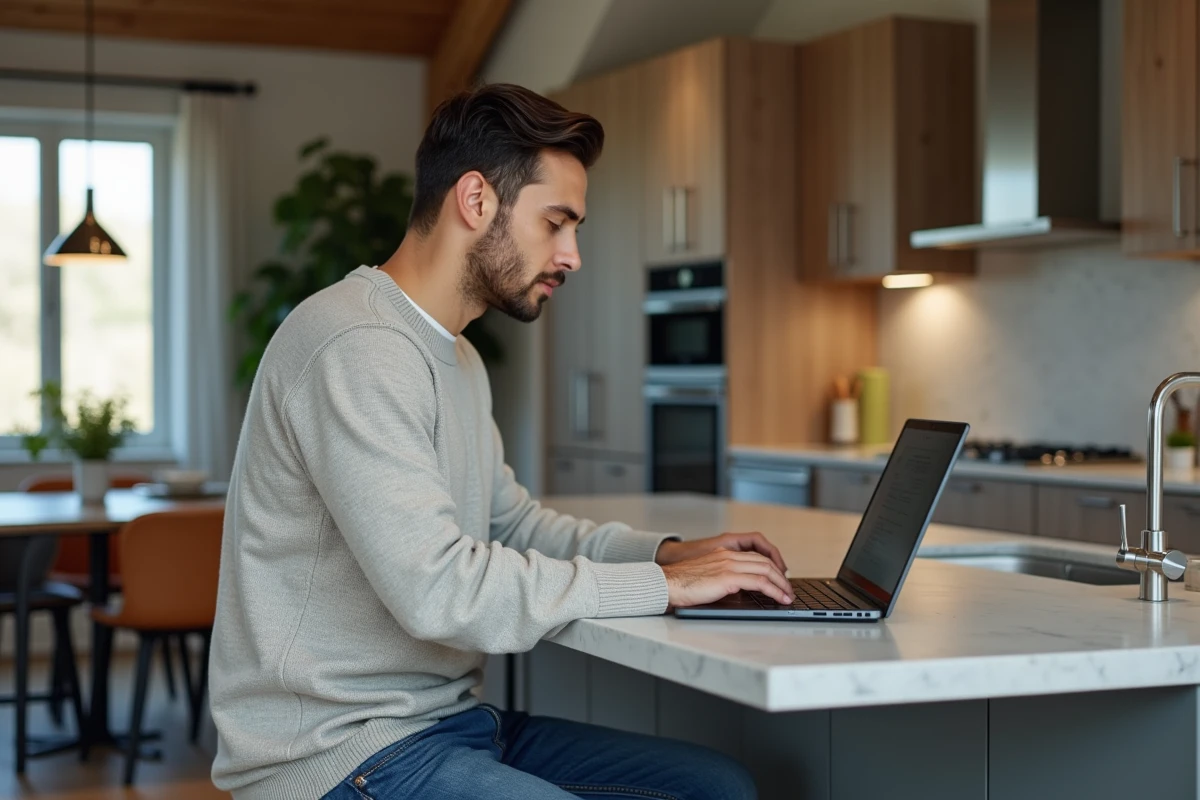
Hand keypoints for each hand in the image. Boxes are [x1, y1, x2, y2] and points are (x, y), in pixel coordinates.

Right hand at [661, 548, 793, 608]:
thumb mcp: (707, 579)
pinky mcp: (729, 577)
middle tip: (788, 589)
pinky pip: (760, 582)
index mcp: (723, 554)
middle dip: (780, 576)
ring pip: (766, 570)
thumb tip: (738, 593)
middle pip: (764, 562)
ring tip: (788, 596)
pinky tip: (780, 598)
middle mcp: (728, 556)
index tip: (778, 580)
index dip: (771, 568)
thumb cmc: (681, 585)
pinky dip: (774, 590)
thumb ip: (723, 580)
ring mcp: (729, 565)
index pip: (755, 557)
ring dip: (781, 584)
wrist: (667, 584)